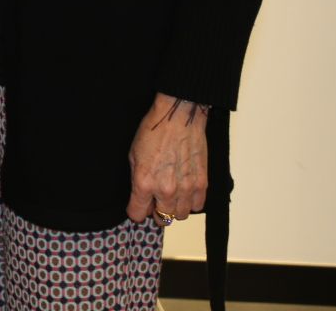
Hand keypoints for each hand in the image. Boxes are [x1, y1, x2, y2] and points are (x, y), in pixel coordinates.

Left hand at [126, 93, 208, 223]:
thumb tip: (141, 198)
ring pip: (180, 215)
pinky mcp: (202, 183)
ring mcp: (186, 188)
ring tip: (171, 195)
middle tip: (155, 200)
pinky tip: (185, 190)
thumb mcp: (133, 156)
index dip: (136, 211)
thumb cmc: (153, 132)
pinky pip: (197, 206)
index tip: (137, 206)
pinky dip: (190, 202)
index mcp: (144, 183)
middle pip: (162, 218)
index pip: (138, 214)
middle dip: (156, 211)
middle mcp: (166, 190)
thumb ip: (136, 181)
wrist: (178, 118)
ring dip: (174, 208)